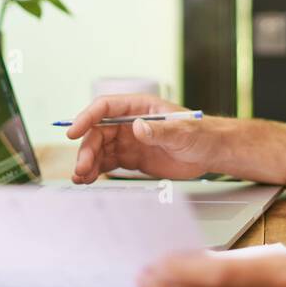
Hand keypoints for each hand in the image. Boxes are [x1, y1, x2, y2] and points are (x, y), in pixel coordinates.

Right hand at [65, 94, 214, 183]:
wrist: (211, 153)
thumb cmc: (200, 134)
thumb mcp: (183, 131)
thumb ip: (160, 130)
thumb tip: (137, 127)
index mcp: (139, 107)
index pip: (105, 108)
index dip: (87, 118)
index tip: (74, 132)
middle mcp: (129, 122)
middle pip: (98, 132)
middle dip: (87, 149)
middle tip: (82, 168)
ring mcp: (129, 140)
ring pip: (99, 149)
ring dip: (88, 161)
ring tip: (81, 178)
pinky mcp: (131, 158)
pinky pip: (108, 162)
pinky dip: (96, 170)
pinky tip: (88, 179)